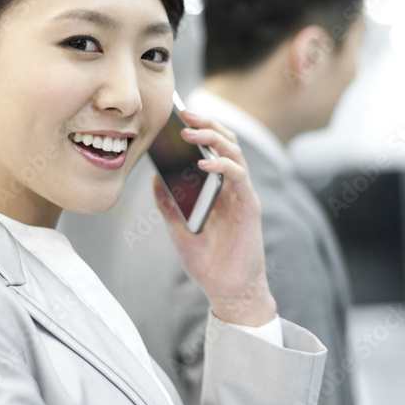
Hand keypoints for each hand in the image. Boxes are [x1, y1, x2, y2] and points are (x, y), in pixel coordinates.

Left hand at [153, 109, 275, 326]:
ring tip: (191, 132)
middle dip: (207, 124)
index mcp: (217, 189)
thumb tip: (154, 177)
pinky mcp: (249, 207)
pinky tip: (204, 163)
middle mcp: (232, 187)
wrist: (227, 291)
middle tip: (185, 113)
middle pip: (226, 143)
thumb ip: (168, 204)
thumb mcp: (178, 229)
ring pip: (235, 153)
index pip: (212, 149)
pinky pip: (239, 177)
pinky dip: (223, 165)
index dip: (199, 130)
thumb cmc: (207, 262)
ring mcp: (242, 195)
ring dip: (213, 138)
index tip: (177, 116)